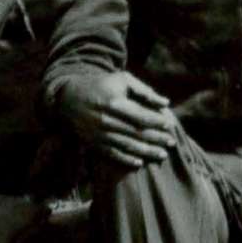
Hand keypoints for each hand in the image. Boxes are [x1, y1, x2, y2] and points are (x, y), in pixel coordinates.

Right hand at [60, 71, 181, 168]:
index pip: (141, 116)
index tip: (170, 124)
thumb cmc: (101, 85)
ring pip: (127, 146)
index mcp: (114, 103)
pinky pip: (112, 154)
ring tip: (162, 155)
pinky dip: (126, 160)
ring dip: (146, 152)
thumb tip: (166, 103)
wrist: (69, 97)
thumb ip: (144, 91)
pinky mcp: (93, 143)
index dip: (157, 122)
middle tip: (172, 142)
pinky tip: (140, 163)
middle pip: (137, 133)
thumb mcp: (122, 80)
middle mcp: (106, 120)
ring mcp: (99, 134)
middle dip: (157, 139)